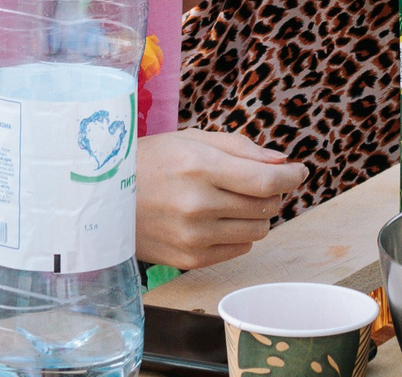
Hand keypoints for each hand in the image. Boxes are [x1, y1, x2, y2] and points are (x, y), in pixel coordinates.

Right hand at [134, 129, 307, 270]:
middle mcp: (198, 205)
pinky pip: (239, 249)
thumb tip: (281, 161)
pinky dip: (241, 233)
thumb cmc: (150, 162)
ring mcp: (193, 237)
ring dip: (260, 214)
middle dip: (275, 192)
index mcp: (200, 167)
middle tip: (264, 181)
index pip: (266, 180)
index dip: (291, 176)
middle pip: (266, 206)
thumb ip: (240, 148)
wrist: (102, 201)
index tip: (300, 171)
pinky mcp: (189, 260)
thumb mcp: (191, 140)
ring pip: (258, 230)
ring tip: (240, 200)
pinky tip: (222, 219)